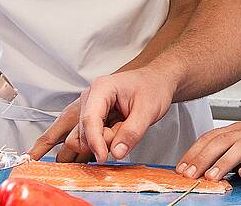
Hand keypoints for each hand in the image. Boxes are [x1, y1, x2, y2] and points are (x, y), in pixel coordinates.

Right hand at [42, 67, 177, 161]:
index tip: (102, 158)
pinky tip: (119, 131)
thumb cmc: (153, 89)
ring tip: (123, 130)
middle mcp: (90, 98)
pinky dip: (105, 141)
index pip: (90, 119)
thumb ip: (132, 133)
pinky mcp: (93, 118)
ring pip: (84, 137)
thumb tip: (116, 153)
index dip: (95, 142)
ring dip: (103, 141)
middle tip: (126, 132)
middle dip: (103, 140)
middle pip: (83, 131)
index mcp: (101, 88)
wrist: (157, 82)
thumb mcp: (148, 111)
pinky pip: (91, 137)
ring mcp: (90, 108)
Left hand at [175, 123, 240, 181]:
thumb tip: (196, 169)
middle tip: (190, 174)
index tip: (180, 169)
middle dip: (203, 159)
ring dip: (224, 162)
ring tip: (211, 176)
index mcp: (236, 131)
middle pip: (221, 142)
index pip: (210, 138)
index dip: (193, 153)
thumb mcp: (240, 150)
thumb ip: (221, 156)